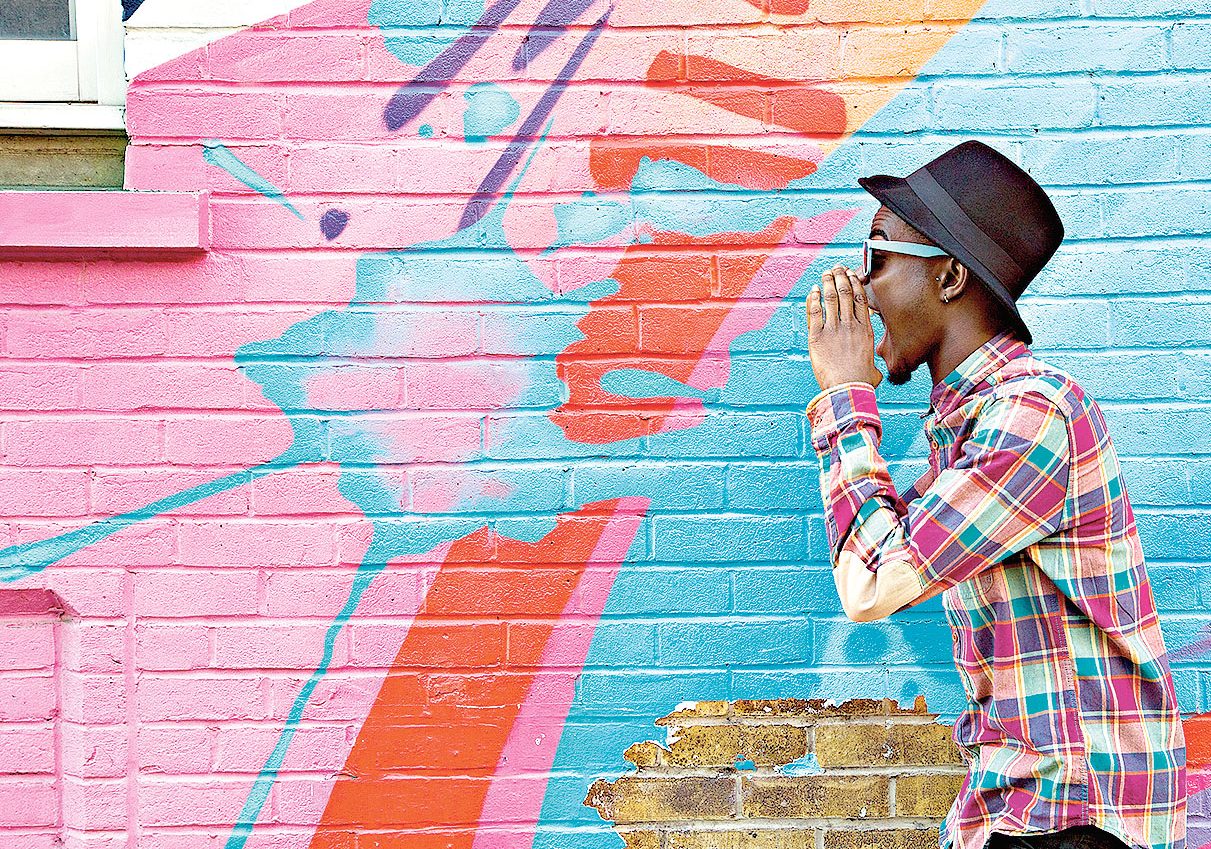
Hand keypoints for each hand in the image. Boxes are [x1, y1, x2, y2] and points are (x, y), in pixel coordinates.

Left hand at [806, 265, 882, 391]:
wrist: (848, 388)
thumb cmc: (861, 382)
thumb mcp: (873, 369)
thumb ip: (872, 365)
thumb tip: (875, 373)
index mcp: (865, 330)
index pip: (861, 299)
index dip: (855, 283)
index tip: (851, 274)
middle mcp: (850, 325)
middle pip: (845, 293)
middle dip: (840, 277)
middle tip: (836, 269)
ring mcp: (833, 329)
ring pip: (830, 298)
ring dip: (827, 283)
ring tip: (825, 274)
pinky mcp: (817, 336)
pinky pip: (814, 312)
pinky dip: (813, 299)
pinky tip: (812, 291)